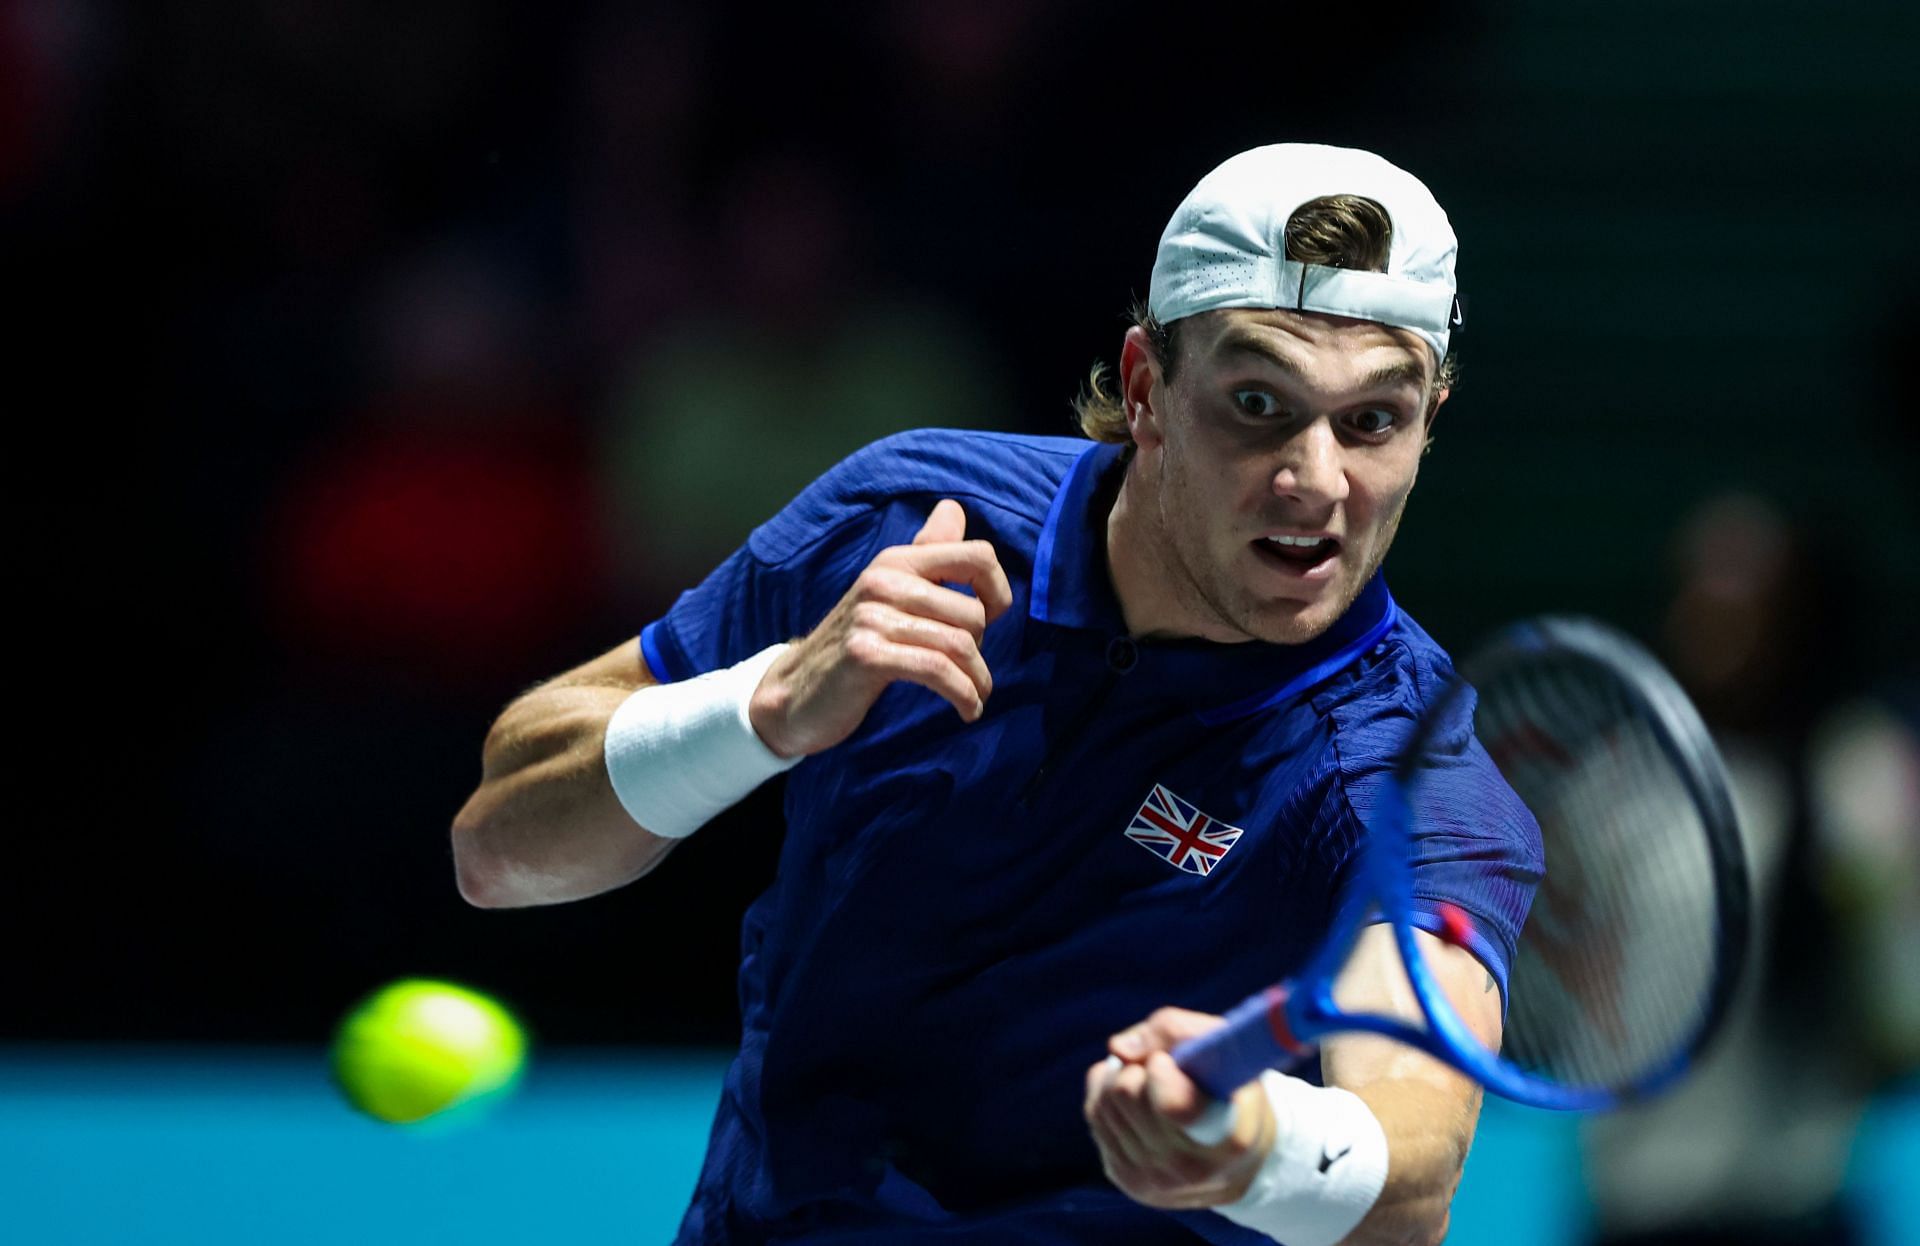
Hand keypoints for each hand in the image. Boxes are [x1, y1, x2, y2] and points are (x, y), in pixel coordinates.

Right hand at [748, 499, 1012, 757]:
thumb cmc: (854, 642)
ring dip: (977, 680)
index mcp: (896, 561)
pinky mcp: (866, 654)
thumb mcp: (887, 591)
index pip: (976, 555)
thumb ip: (925, 552)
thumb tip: (953, 508)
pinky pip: (937, 670)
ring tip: (975, 697)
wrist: (795, 691)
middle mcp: (885, 580)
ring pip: (959, 643)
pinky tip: (967, 709)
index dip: (998, 590)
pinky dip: (963, 694)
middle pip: (973, 612)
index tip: (992, 621)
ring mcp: (872, 617)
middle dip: (981, 651)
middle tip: (968, 672)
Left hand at [1084, 1007, 1276, 1209]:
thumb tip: (1119, 1049)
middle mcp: (1190, 1168)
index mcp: (1230, 1138)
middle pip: (1127, 1093)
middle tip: (1163, 1065)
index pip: (1175, 1107)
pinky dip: (1107, 1092)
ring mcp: (1155, 1179)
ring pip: (1105, 1101)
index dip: (1159, 1076)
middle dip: (1140, 1065)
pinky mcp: (1126, 1178)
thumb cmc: (1230, 1090)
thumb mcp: (1225, 1049)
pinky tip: (1134, 1095)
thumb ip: (1177, 1031)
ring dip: (1121, 1075)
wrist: (1232, 1160)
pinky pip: (1095, 1114)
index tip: (1161, 1061)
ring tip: (1150, 1080)